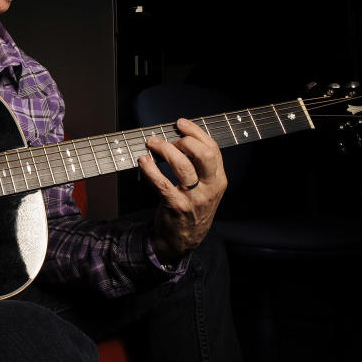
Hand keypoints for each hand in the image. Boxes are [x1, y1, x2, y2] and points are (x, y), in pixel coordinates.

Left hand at [138, 118, 226, 261]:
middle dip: (185, 140)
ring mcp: (193, 198)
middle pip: (204, 155)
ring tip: (152, 143)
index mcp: (218, 180)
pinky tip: (144, 161)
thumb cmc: (192, 208)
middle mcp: (209, 188)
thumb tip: (180, 139)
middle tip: (168, 138)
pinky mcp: (176, 205)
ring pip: (183, 166)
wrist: (184, 239)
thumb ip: (200, 167)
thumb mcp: (206, 188)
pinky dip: (151, 169)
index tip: (180, 123)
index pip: (213, 149)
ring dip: (165, 150)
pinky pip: (162, 183)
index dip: (196, 132)